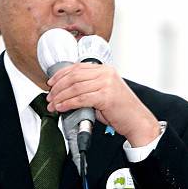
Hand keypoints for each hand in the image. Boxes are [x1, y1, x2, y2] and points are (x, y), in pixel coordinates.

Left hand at [46, 63, 160, 146]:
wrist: (137, 121)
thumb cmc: (121, 110)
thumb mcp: (103, 92)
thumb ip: (87, 88)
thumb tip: (65, 91)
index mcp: (105, 69)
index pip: (77, 67)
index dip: (60, 75)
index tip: (51, 83)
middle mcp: (106, 73)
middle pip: (73, 76)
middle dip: (58, 87)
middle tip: (50, 97)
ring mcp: (106, 83)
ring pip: (75, 88)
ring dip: (60, 97)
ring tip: (53, 105)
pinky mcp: (106, 96)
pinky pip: (80, 98)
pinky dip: (68, 103)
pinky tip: (62, 107)